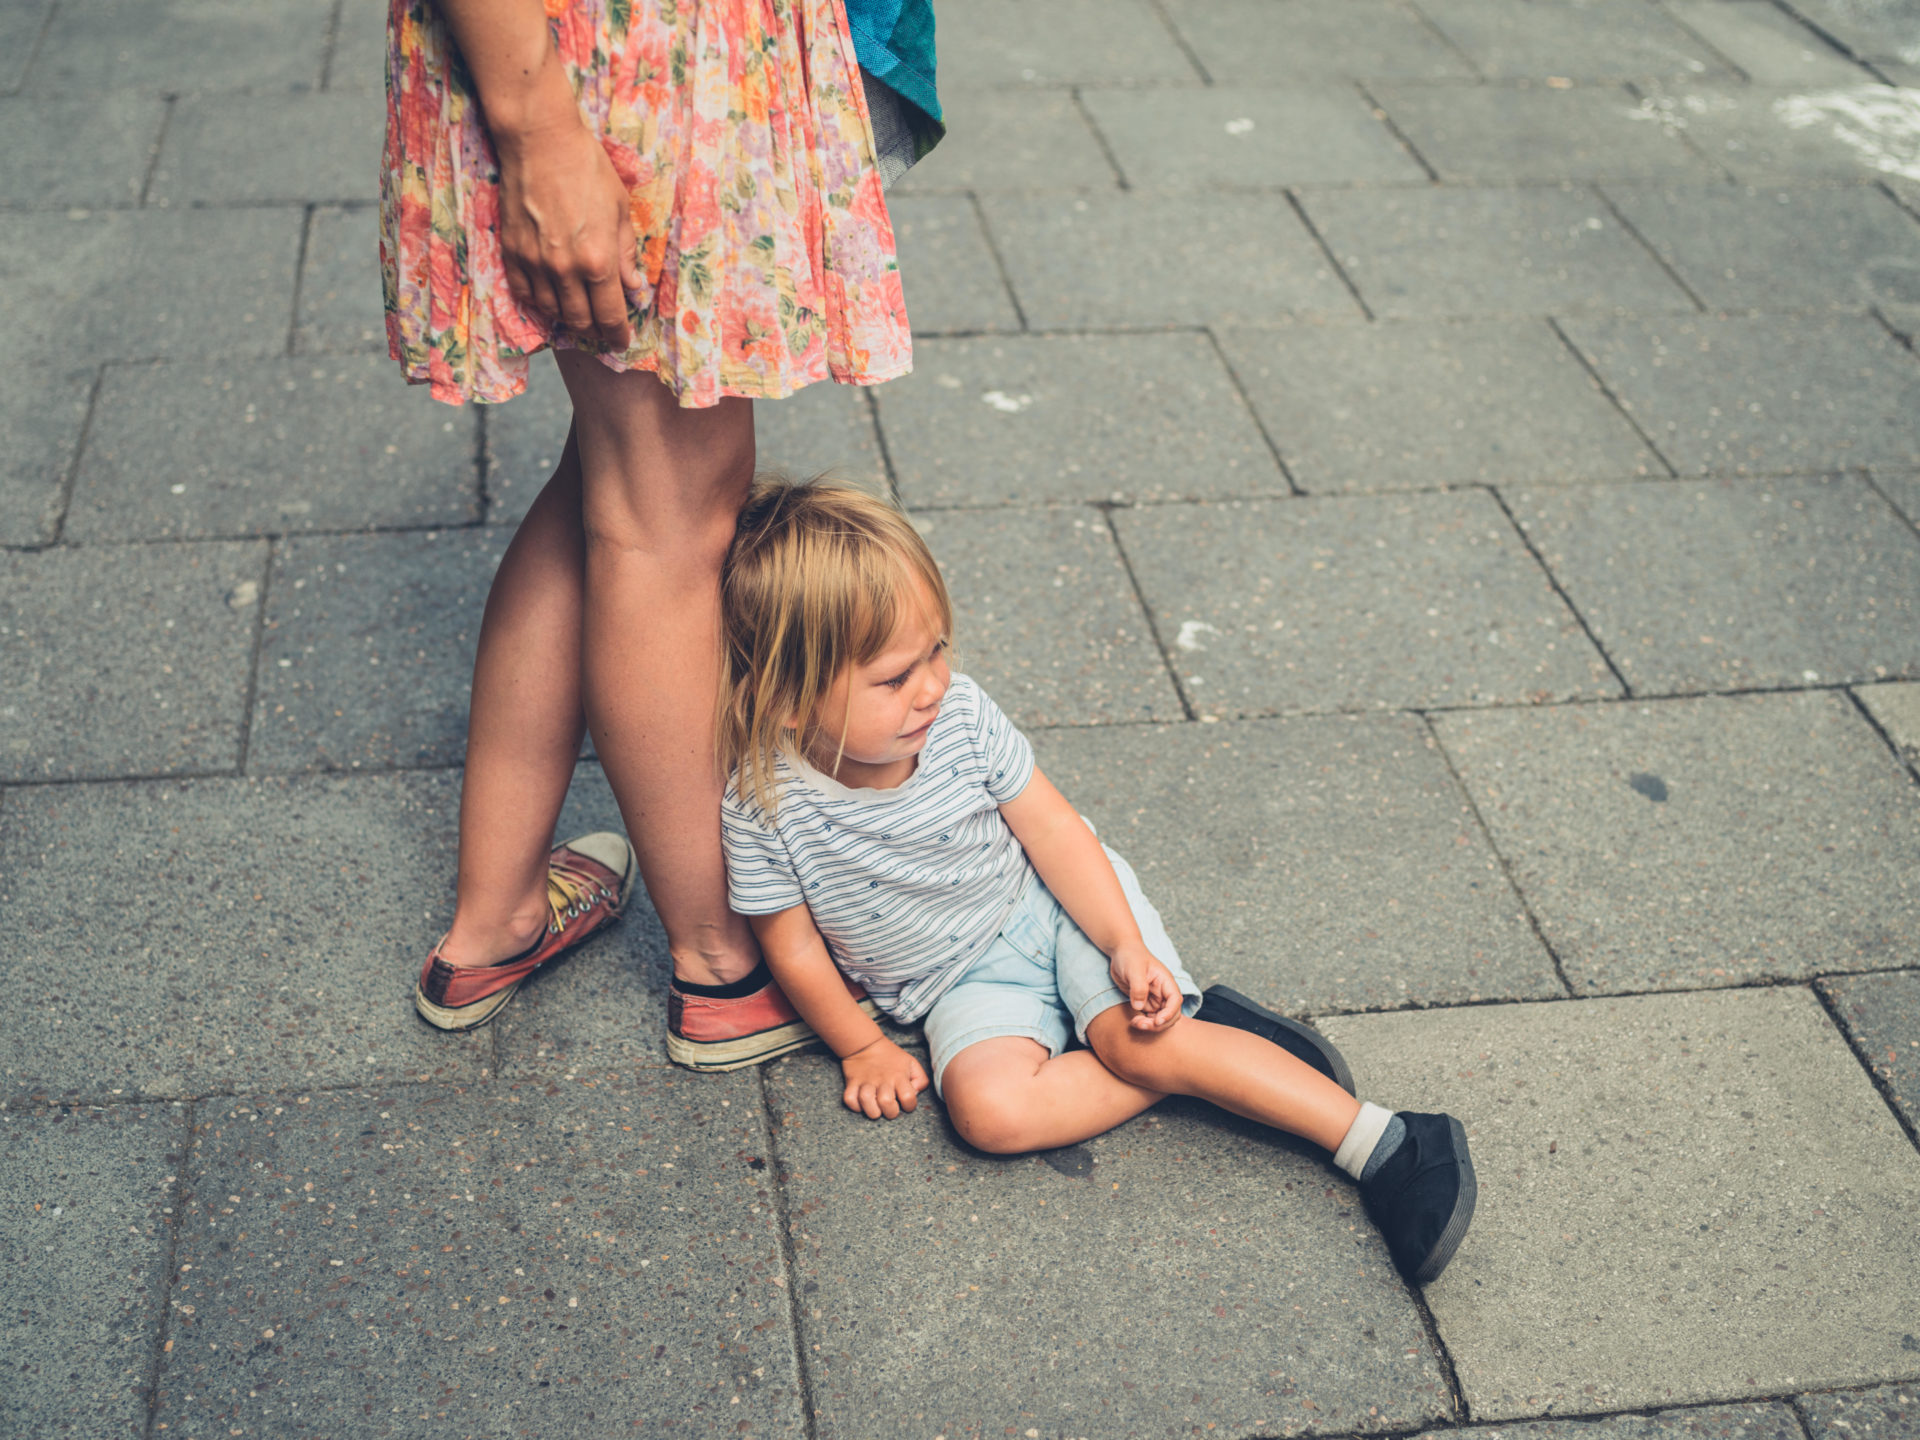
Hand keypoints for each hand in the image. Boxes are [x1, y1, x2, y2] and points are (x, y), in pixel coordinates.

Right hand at [493, 110, 642, 348]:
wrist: (540, 140)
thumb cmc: (587, 168)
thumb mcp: (620, 210)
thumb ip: (625, 253)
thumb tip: (633, 286)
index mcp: (598, 261)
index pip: (610, 316)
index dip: (618, 335)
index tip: (622, 342)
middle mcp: (565, 269)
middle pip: (580, 320)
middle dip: (594, 330)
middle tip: (602, 329)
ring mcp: (534, 262)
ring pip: (551, 311)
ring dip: (567, 317)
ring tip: (578, 313)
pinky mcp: (511, 251)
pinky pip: (523, 292)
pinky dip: (538, 301)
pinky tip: (549, 297)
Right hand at [840, 1036, 929, 1119]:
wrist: (866, 1044)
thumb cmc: (891, 1057)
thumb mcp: (911, 1063)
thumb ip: (920, 1080)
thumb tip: (914, 1095)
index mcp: (899, 1076)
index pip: (908, 1097)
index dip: (909, 1106)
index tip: (905, 1103)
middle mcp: (883, 1080)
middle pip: (886, 1103)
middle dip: (890, 1113)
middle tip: (890, 1108)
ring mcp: (866, 1082)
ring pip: (866, 1102)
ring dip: (872, 1111)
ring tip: (876, 1108)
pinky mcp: (852, 1083)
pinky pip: (849, 1099)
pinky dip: (855, 1106)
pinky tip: (862, 1104)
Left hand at [1110, 943, 1183, 1030]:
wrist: (1121, 952)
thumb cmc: (1130, 956)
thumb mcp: (1134, 969)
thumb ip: (1138, 987)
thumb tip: (1140, 1007)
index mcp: (1166, 982)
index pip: (1175, 1000)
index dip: (1169, 1013)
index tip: (1157, 1021)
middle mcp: (1163, 992)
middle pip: (1170, 1014)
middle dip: (1158, 1023)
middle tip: (1140, 1024)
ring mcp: (1155, 999)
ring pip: (1160, 1019)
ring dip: (1151, 1025)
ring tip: (1135, 1023)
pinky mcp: (1145, 1002)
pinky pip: (1149, 1018)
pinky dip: (1144, 1023)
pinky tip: (1133, 1021)